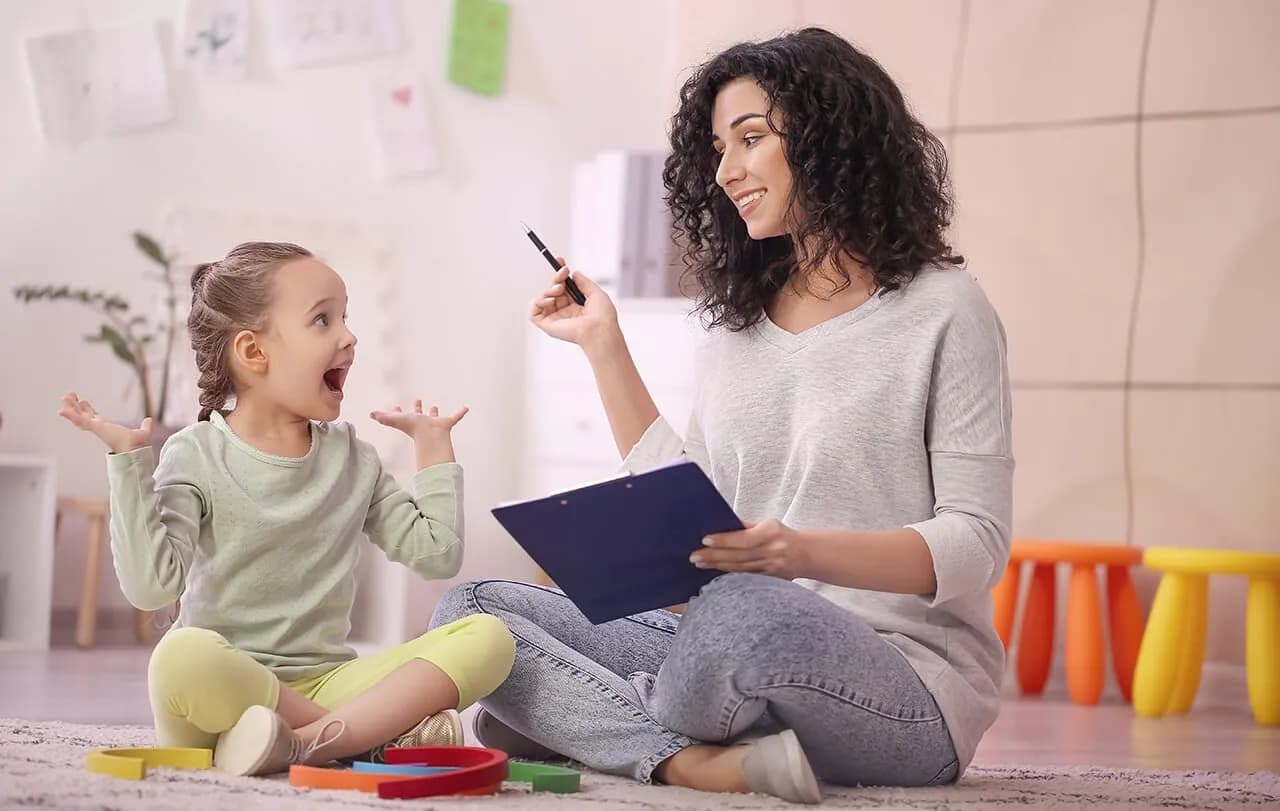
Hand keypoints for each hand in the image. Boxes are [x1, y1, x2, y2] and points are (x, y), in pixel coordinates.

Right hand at [58, 392, 152, 453]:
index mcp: (107, 428)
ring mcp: (96, 428)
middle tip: (70, 395)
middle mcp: (99, 428)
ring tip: (65, 396)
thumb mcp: (142, 433)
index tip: (83, 402)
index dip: (88, 410)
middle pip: (83, 415)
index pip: (94, 417)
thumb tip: (150, 421)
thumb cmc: (136, 445)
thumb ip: (146, 427)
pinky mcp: (95, 428)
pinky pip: (79, 420)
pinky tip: (62, 410)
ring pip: (79, 417)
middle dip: (76, 406)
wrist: (134, 450)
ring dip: (71, 407)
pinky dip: (71, 415)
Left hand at [370, 399, 467, 439]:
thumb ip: (383, 417)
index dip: (398, 412)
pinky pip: (455, 417)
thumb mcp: (395, 420)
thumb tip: (369, 414)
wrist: (429, 435)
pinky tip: (466, 408)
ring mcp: (434, 423)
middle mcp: (422, 422)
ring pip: (434, 417)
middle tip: (418, 401)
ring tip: (435, 406)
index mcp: (410, 421)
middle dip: (418, 409)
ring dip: (434, 412)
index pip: (402, 415)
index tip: (395, 406)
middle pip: (419, 415)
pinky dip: (460, 413)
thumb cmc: (413, 428)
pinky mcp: (446, 423)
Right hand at [529, 261, 617, 346]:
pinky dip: (538, 302)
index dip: (560, 274)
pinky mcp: (548, 326)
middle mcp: (565, 312)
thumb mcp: (596, 293)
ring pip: (543, 298)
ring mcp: (556, 318)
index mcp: (576, 305)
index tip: (561, 261)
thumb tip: (575, 273)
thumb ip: (584, 282)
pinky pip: (533, 312)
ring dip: (548, 289)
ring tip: (560, 289)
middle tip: (563, 272)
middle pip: (552, 290)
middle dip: (556, 278)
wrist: (600, 329)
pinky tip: (550, 300)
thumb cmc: (603, 317)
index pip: (563, 287)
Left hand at [689, 519, 809, 579]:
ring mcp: (772, 568)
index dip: (723, 540)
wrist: (807, 554)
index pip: (743, 538)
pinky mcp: (770, 580)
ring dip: (717, 566)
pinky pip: (746, 577)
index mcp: (770, 533)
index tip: (705, 540)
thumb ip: (746, 526)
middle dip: (714, 556)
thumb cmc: (783, 535)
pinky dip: (729, 575)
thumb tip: (722, 522)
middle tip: (694, 556)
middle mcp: (772, 551)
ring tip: (700, 564)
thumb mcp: (768, 525)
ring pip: (740, 568)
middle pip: (738, 556)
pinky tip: (715, 573)